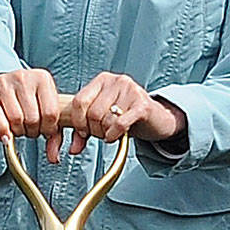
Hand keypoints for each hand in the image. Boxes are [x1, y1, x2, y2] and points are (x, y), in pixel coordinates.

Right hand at [0, 68, 67, 163]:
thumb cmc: (24, 97)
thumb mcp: (42, 106)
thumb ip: (53, 131)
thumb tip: (54, 156)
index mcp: (42, 78)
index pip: (51, 112)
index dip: (48, 129)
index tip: (44, 130)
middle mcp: (24, 77)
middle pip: (33, 118)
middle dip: (32, 131)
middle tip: (30, 131)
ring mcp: (4, 83)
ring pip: (16, 119)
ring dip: (18, 132)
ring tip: (19, 129)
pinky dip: (3, 132)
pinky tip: (6, 136)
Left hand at [65, 72, 184, 154]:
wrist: (157, 119)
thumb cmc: (127, 116)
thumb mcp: (102, 118)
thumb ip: (84, 130)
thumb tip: (73, 149)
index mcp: (102, 80)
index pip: (79, 101)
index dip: (78, 122)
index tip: (83, 132)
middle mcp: (116, 81)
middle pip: (92, 113)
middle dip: (93, 130)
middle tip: (101, 134)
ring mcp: (130, 90)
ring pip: (105, 119)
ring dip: (105, 133)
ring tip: (111, 133)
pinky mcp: (142, 104)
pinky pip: (119, 124)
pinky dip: (113, 135)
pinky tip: (115, 136)